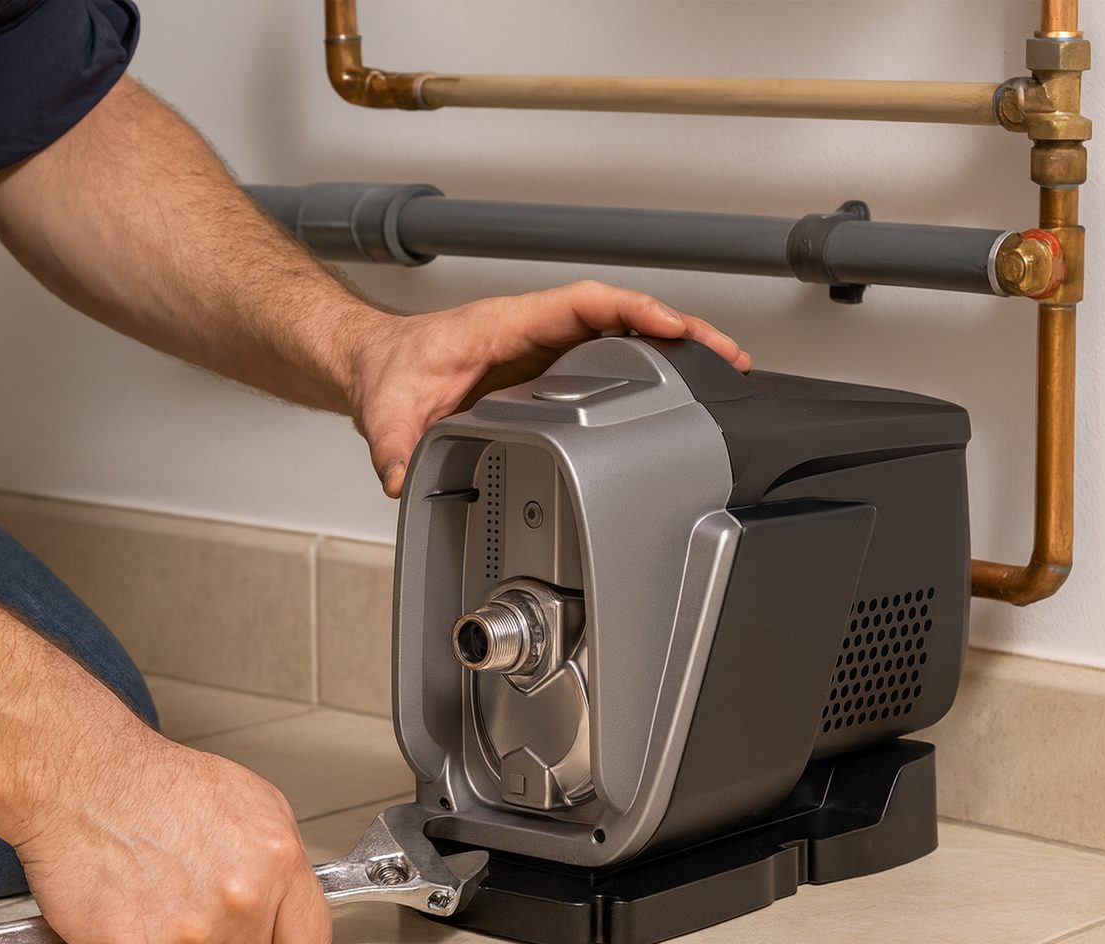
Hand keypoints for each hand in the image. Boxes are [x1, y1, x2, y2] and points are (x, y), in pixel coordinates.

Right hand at [11, 733, 329, 943]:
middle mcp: (238, 900)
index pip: (306, 943)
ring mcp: (184, 931)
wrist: (85, 775)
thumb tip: (286, 901)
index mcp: (276, 861)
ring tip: (151, 893)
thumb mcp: (251, 801)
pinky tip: (120, 906)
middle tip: (188, 900)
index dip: (279, 941)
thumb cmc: (158, 782)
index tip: (264, 937)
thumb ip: (277, 861)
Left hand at [344, 280, 748, 496]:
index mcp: (505, 325)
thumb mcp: (387, 412)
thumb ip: (394, 446)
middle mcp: (533, 331)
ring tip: (722, 370)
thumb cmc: (390, 372)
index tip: (670, 324)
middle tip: (725, 355)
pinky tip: (679, 389)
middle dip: (676, 329)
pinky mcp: (548, 369)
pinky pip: (608, 357)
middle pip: (620, 315)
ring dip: (673, 347)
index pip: (581, 303)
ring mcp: (545, 348)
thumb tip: (400, 479)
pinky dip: (647, 366)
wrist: (379, 366)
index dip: (631, 310)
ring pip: (621, 334)